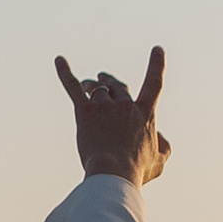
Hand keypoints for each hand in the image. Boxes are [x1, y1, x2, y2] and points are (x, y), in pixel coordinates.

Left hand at [55, 45, 169, 183]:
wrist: (113, 172)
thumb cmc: (136, 170)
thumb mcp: (159, 162)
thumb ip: (163, 147)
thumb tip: (159, 136)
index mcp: (145, 114)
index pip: (154, 83)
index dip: (156, 65)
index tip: (157, 49)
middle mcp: (126, 105)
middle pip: (118, 86)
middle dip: (111, 81)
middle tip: (104, 78)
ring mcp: (105, 106)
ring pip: (98, 88)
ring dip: (92, 85)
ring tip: (87, 85)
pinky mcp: (85, 111)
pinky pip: (73, 87)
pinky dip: (65, 72)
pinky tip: (59, 60)